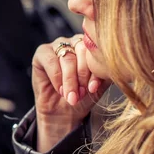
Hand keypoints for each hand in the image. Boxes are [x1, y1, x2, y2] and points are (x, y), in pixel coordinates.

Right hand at [32, 35, 110, 151]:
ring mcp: (58, 45)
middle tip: (82, 93)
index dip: (95, 70)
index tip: (93, 88)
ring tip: (71, 96)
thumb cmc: (83, 97)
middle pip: (82, 51)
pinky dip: (56, 78)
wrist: (64, 112)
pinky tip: (60, 90)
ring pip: (67, 58)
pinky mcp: (42, 52)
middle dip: (82, 75)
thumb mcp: (98, 85)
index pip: (96, 51)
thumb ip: (104, 73)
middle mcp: (75, 42)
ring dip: (70, 79)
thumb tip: (112, 66)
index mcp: (92, 46)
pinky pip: (50, 61)